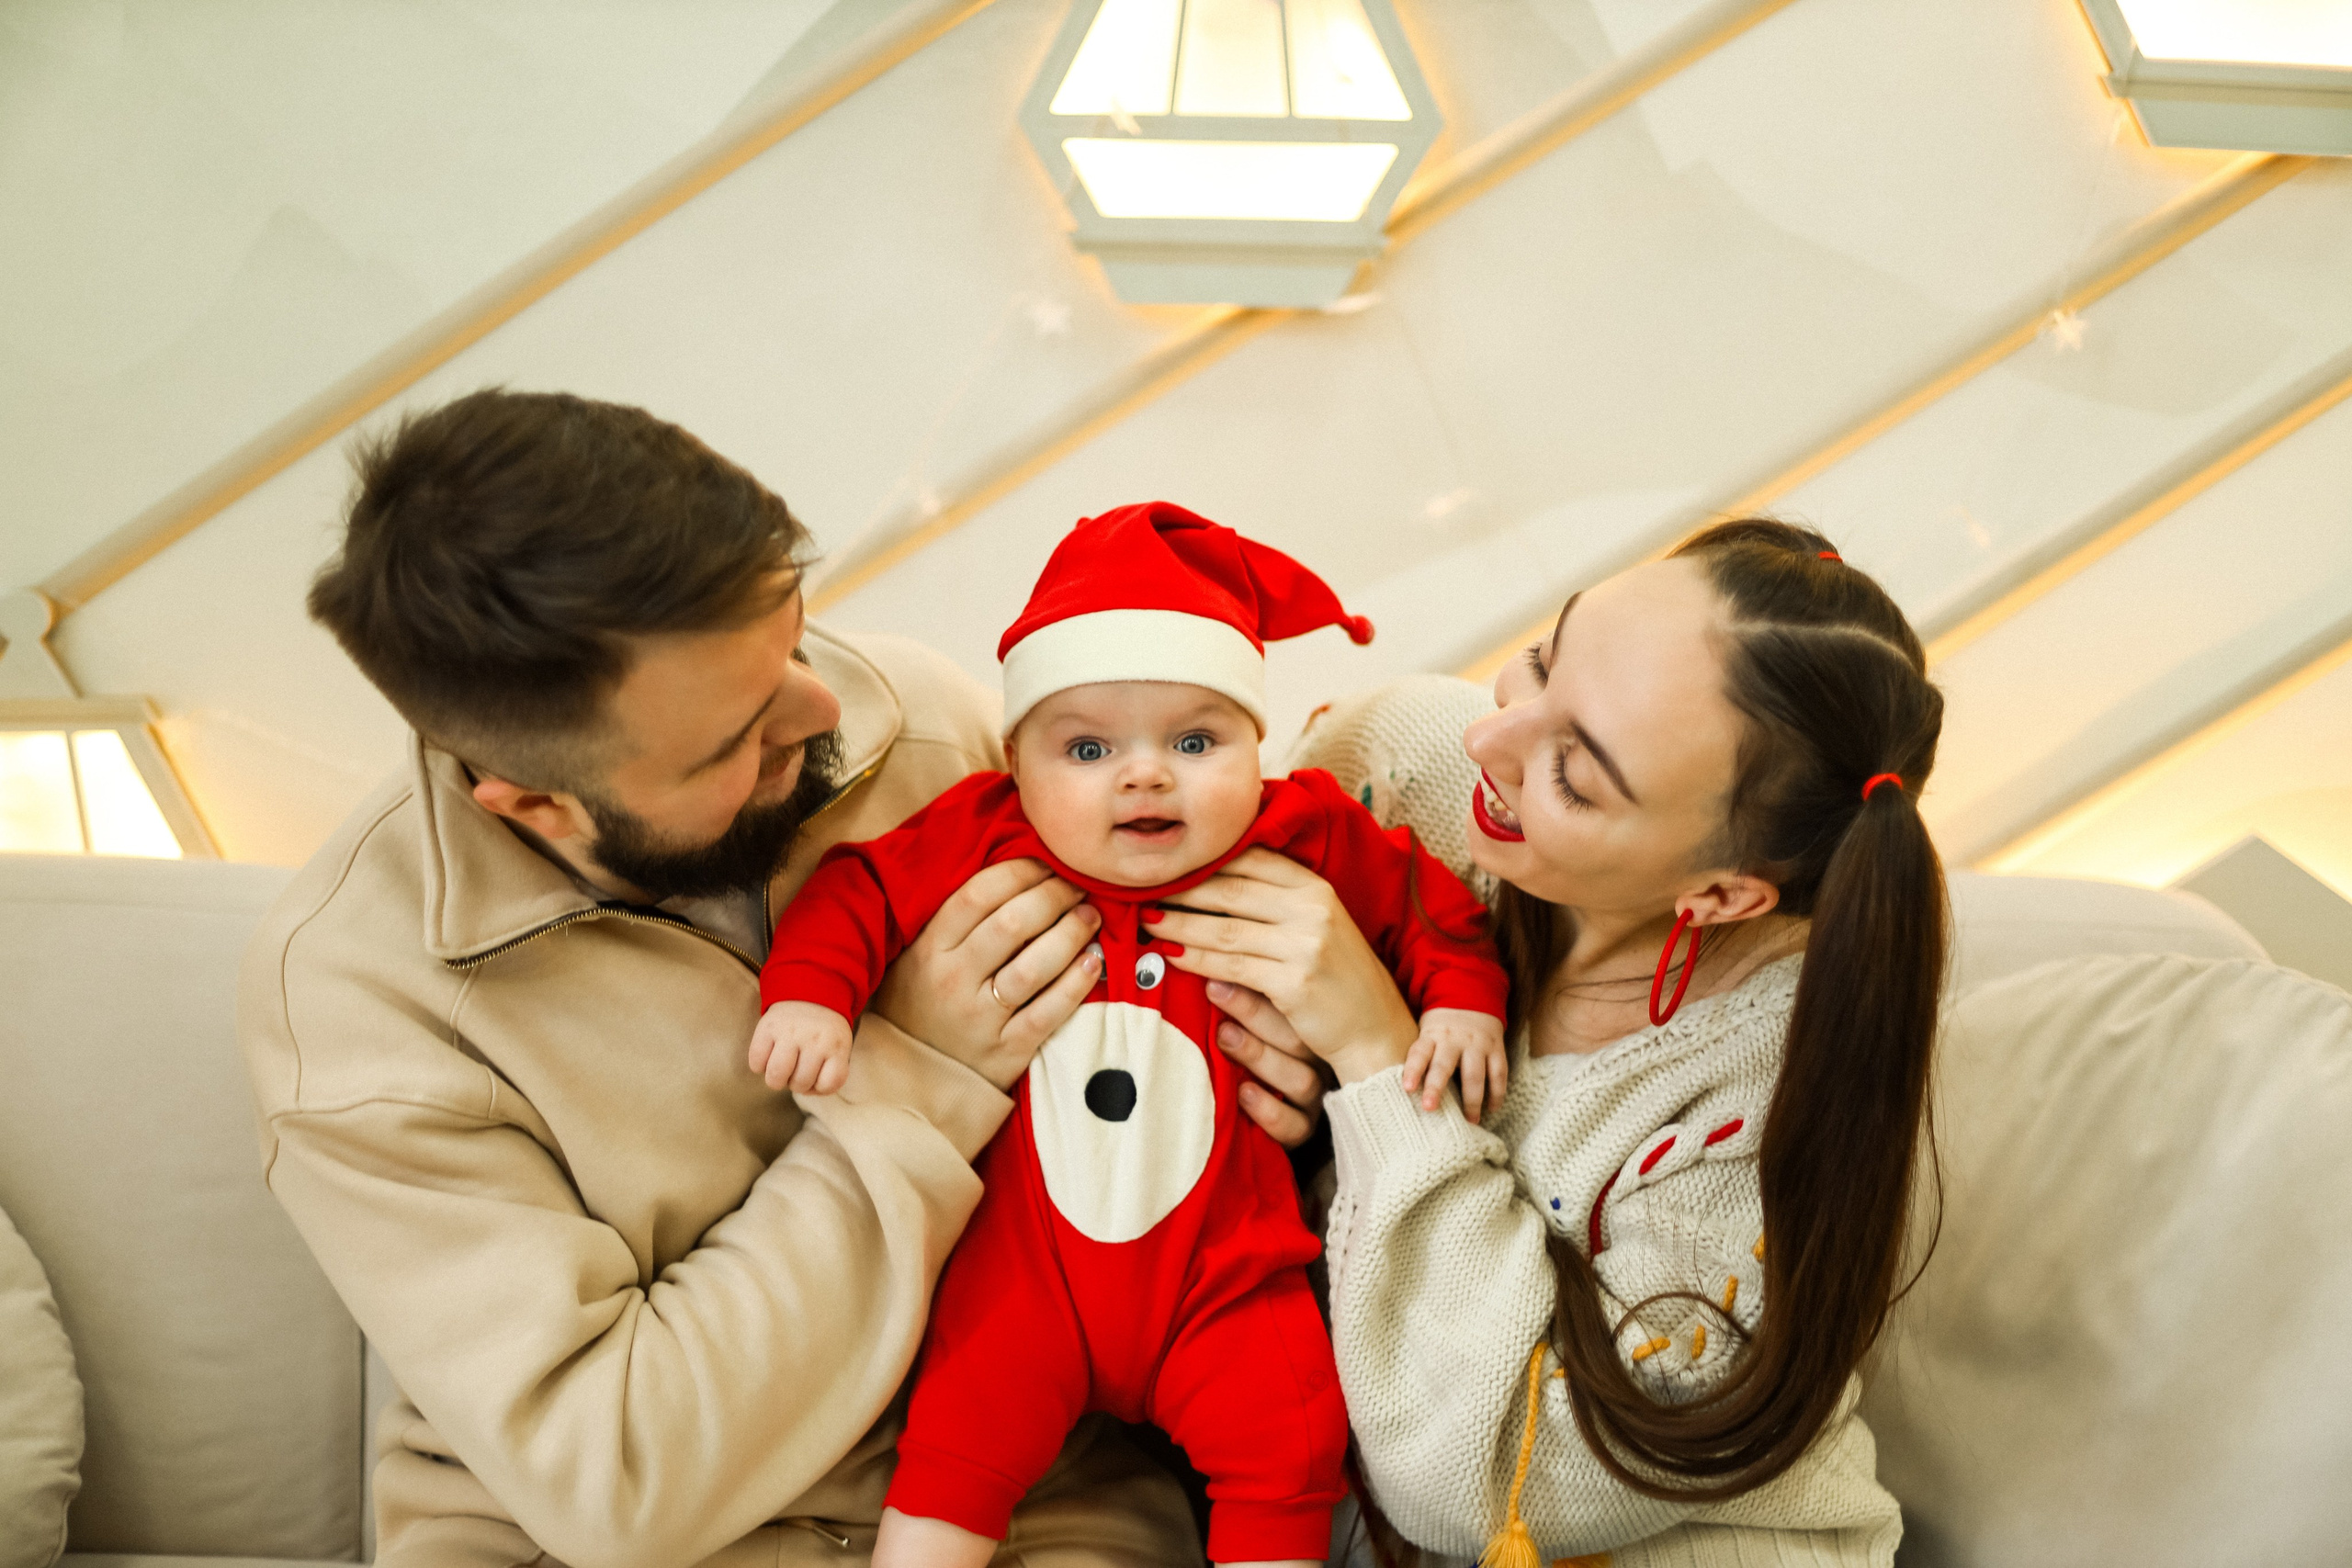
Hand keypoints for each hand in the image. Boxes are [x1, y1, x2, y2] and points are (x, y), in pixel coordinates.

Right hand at [749, 1001, 853, 1094]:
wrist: (808, 991)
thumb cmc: (823, 1032)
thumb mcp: (838, 1047)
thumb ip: (830, 1073)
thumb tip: (808, 1093)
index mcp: (836, 1046)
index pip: (828, 1084)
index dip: (819, 1087)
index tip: (817, 1074)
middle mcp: (814, 1039)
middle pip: (800, 1084)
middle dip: (796, 1084)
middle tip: (797, 1069)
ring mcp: (790, 1032)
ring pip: (776, 1077)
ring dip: (776, 1080)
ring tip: (781, 1068)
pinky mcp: (767, 1027)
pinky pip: (756, 1063)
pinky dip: (759, 1065)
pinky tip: (768, 1055)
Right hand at [870, 858, 1103, 1091]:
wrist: (912, 1082)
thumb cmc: (922, 1005)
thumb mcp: (918, 958)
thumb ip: (956, 921)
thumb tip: (1015, 871)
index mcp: (929, 950)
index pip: (980, 894)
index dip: (1021, 872)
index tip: (1046, 863)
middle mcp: (952, 981)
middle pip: (1015, 923)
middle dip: (1055, 895)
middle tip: (1076, 886)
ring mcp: (980, 1019)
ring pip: (1036, 965)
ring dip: (1072, 933)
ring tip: (1090, 917)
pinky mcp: (1007, 1051)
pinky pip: (1049, 1011)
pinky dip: (1076, 983)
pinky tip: (1093, 962)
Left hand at [1151, 848, 1416, 1084]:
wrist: (1375, 1030)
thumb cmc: (1337, 978)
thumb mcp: (1315, 926)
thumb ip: (1275, 902)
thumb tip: (1213, 880)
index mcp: (1315, 887)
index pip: (1250, 859)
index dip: (1206, 861)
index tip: (1169, 864)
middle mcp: (1312, 907)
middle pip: (1230, 889)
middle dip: (1182, 889)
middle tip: (1145, 890)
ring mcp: (1305, 942)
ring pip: (1225, 927)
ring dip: (1180, 924)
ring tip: (1148, 921)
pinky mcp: (1295, 980)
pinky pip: (1232, 965)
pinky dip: (1197, 959)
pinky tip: (1172, 956)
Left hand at [1205, 978, 1325, 1148]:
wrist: (1269, 1121)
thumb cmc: (1253, 1055)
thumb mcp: (1250, 1026)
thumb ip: (1235, 997)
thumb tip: (1204, 967)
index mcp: (1309, 1029)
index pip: (1293, 1001)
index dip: (1257, 984)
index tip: (1224, 965)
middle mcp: (1316, 1061)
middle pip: (1298, 1034)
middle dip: (1253, 1011)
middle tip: (1215, 990)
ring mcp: (1313, 1097)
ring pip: (1301, 1078)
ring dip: (1258, 1054)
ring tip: (1224, 1036)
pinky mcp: (1303, 1130)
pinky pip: (1295, 1124)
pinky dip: (1269, 1109)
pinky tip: (1244, 1093)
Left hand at [1404, 1007, 1507, 1122]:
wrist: (1471, 998)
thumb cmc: (1440, 1027)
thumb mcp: (1425, 1033)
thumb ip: (1419, 1056)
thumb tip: (1402, 1091)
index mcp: (1432, 1035)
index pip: (1419, 1052)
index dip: (1413, 1070)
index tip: (1408, 1088)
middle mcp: (1454, 1039)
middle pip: (1444, 1064)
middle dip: (1436, 1087)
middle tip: (1430, 1109)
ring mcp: (1477, 1043)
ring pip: (1475, 1073)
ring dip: (1472, 1100)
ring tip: (1470, 1121)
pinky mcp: (1496, 1048)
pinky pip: (1499, 1073)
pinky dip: (1497, 1093)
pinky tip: (1492, 1109)